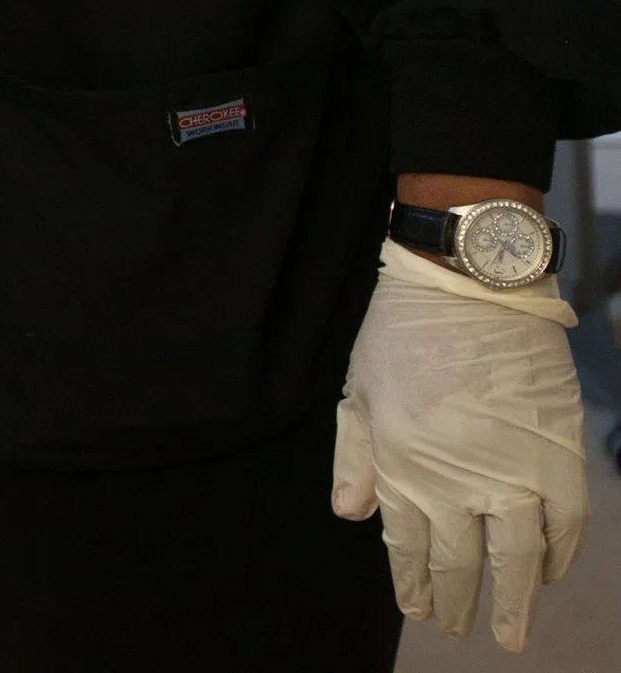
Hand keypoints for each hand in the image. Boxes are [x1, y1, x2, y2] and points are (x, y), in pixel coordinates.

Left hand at [332, 242, 587, 650]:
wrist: (468, 285)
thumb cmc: (403, 332)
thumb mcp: (359, 391)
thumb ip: (355, 458)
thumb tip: (350, 515)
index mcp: (403, 465)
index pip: (409, 546)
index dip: (415, 584)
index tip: (422, 610)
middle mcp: (458, 480)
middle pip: (462, 562)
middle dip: (460, 603)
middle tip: (465, 631)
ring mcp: (514, 472)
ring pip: (519, 559)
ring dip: (515, 601)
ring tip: (510, 633)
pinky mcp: (560, 455)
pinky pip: (567, 524)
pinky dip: (560, 555)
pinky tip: (549, 573)